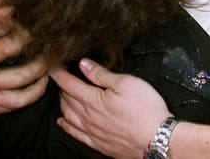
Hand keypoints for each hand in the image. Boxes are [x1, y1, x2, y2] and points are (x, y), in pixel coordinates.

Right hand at [0, 20, 47, 116]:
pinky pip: (14, 107)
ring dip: (39, 86)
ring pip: (22, 97)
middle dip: (41, 65)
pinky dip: (28, 98)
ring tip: (48, 74)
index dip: (25, 37)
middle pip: (23, 75)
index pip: (9, 47)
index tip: (35, 31)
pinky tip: (36, 87)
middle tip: (49, 55)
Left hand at [51, 59, 169, 157]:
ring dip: (62, 105)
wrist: (156, 140)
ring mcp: (93, 132)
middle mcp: (89, 117)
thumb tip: (83, 64)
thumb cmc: (145, 109)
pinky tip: (62, 123)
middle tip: (59, 79)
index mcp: (94, 100)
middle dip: (61, 88)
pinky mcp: (99, 144)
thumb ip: (102, 75)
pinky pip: (76, 134)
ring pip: (69, 117)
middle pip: (67, 101)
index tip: (53, 67)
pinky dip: (66, 127)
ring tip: (60, 97)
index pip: (69, 85)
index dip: (59, 75)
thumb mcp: (126, 83)